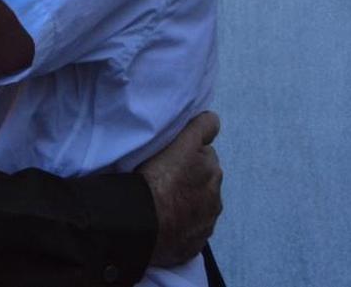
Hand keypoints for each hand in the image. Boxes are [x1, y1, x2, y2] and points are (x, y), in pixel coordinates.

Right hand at [139, 111, 222, 265]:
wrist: (143, 223)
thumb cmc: (155, 179)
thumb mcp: (178, 144)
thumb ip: (199, 129)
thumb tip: (213, 119)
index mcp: (211, 167)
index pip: (205, 149)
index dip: (189, 148)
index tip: (173, 152)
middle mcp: (215, 192)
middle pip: (204, 174)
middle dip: (192, 173)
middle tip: (166, 174)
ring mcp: (207, 219)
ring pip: (201, 200)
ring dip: (189, 197)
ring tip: (164, 199)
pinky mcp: (197, 240)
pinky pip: (192, 225)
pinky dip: (184, 221)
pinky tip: (166, 220)